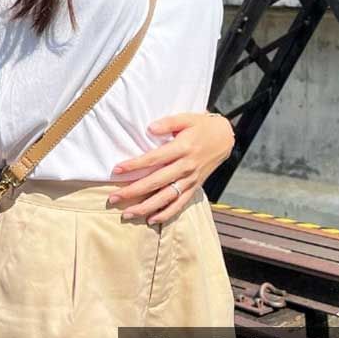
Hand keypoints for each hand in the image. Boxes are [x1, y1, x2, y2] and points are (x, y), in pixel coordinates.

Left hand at [108, 111, 234, 225]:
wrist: (225, 138)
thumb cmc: (201, 126)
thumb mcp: (186, 118)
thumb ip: (168, 122)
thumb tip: (149, 128)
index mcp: (183, 148)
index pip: (154, 159)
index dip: (135, 165)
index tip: (117, 170)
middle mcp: (186, 166)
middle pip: (156, 182)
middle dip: (134, 191)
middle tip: (114, 198)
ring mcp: (191, 179)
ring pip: (166, 197)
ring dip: (146, 207)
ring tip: (127, 213)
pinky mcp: (195, 187)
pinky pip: (180, 204)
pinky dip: (166, 214)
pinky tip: (151, 219)